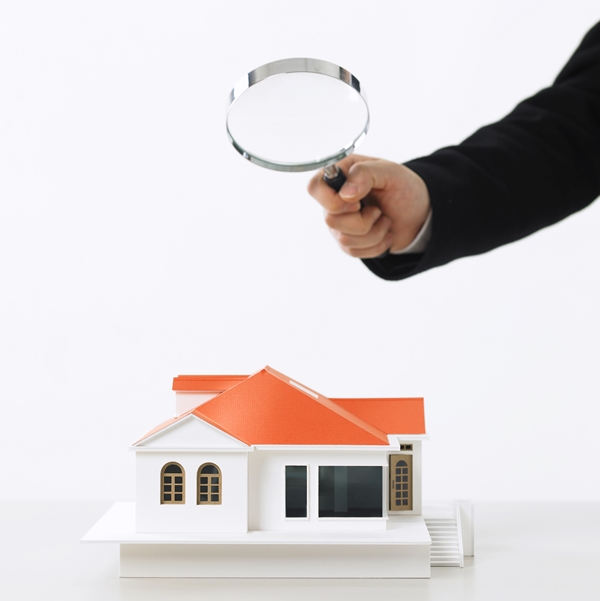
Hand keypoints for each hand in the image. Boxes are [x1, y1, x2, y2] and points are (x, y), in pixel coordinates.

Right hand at [307, 155, 430, 257]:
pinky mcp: (347, 242)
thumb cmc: (403, 188)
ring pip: (344, 239)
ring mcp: (339, 223)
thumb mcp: (390, 172)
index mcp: (340, 175)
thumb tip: (345, 194)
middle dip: (363, 220)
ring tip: (384, 220)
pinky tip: (383, 232)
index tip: (357, 202)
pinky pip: (354, 252)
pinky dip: (376, 245)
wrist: (417, 214)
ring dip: (374, 233)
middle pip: (331, 220)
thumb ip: (365, 174)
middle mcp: (334, 200)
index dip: (333, 201)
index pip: (314, 188)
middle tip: (377, 210)